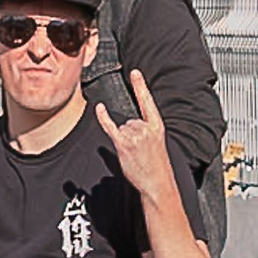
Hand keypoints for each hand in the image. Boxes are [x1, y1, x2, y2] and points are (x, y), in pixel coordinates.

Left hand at [93, 68, 179, 211]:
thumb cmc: (157, 168)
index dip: (140, 86)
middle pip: (129, 120)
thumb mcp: (157, 145)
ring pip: (121, 128)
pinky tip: (99, 109)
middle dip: (130, 134)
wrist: (157, 184)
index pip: (147, 102)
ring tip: (134, 155)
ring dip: (123, 140)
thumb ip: (144, 132)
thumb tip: (124, 126)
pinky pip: (110, 127)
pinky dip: (103, 117)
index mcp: (157, 126)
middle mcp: (145, 128)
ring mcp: (134, 135)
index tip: (134, 73)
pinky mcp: (123, 144)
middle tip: (139, 151)